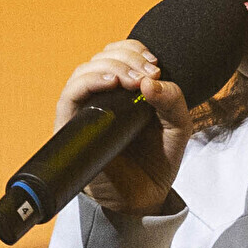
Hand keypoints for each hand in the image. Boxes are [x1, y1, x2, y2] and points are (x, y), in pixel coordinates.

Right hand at [53, 37, 212, 217]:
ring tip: (133, 80)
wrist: (143, 198)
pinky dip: (88, 82)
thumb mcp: (178, 127)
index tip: (156, 65)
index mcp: (125, 90)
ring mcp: (84, 109)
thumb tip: (149, 81)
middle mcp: (101, 95)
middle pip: (102, 57)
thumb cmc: (158, 161)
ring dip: (110, 66)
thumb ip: (173, 101)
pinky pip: (70, 95)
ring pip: (84, 70)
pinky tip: (110, 82)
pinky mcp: (71, 126)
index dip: (135, 50)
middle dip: (128, 58)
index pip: (119, 53)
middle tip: (149, 73)